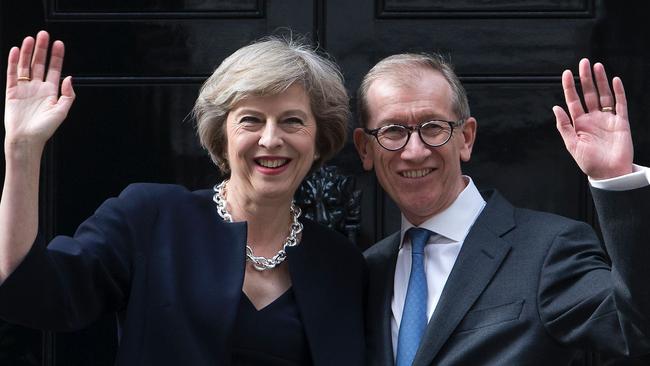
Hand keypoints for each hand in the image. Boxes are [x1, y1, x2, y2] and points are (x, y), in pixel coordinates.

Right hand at [4, 31, 74, 147]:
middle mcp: (38, 88)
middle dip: (42, 49)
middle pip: (39, 63)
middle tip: (44, 34)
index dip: (57, 56)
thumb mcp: (62, 111)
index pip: (54, 69)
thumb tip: (69, 77)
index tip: (59, 43)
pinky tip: (16, 50)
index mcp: (51, 92)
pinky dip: (14, 62)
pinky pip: (12, 73)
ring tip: (31, 38)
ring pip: (25, 65)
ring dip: (28, 52)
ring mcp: (24, 88)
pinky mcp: (12, 91)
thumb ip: (68, 94)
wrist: (26, 139)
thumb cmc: (44, 129)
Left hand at [553, 58, 632, 178]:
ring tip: (597, 67)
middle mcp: (593, 119)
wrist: (609, 174)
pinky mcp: (621, 122)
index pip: (574, 100)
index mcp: (579, 123)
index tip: (567, 73)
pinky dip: (618, 92)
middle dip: (586, 78)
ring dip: (601, 81)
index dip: (570, 87)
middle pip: (589, 93)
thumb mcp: (572, 144)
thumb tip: (555, 108)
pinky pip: (620, 104)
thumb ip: (564, 126)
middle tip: (583, 62)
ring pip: (604, 95)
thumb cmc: (590, 163)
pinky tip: (614, 81)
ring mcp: (607, 119)